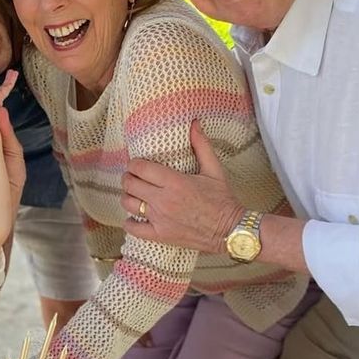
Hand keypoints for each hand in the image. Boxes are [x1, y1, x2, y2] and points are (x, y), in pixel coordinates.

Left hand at [120, 120, 242, 252]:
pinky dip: (130, 222)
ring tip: (134, 194)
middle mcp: (163, 200)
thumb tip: (194, 123)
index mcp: (175, 182)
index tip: (136, 163)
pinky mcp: (160, 235)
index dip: (133, 164)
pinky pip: (133, 228)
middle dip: (128, 177)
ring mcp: (160, 219)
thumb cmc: (223, 199)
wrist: (230, 230)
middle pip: (130, 184)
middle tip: (133, 177)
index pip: (140, 168)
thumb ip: (201, 145)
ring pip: (128, 204)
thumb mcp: (214, 170)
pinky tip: (135, 216)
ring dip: (127, 196)